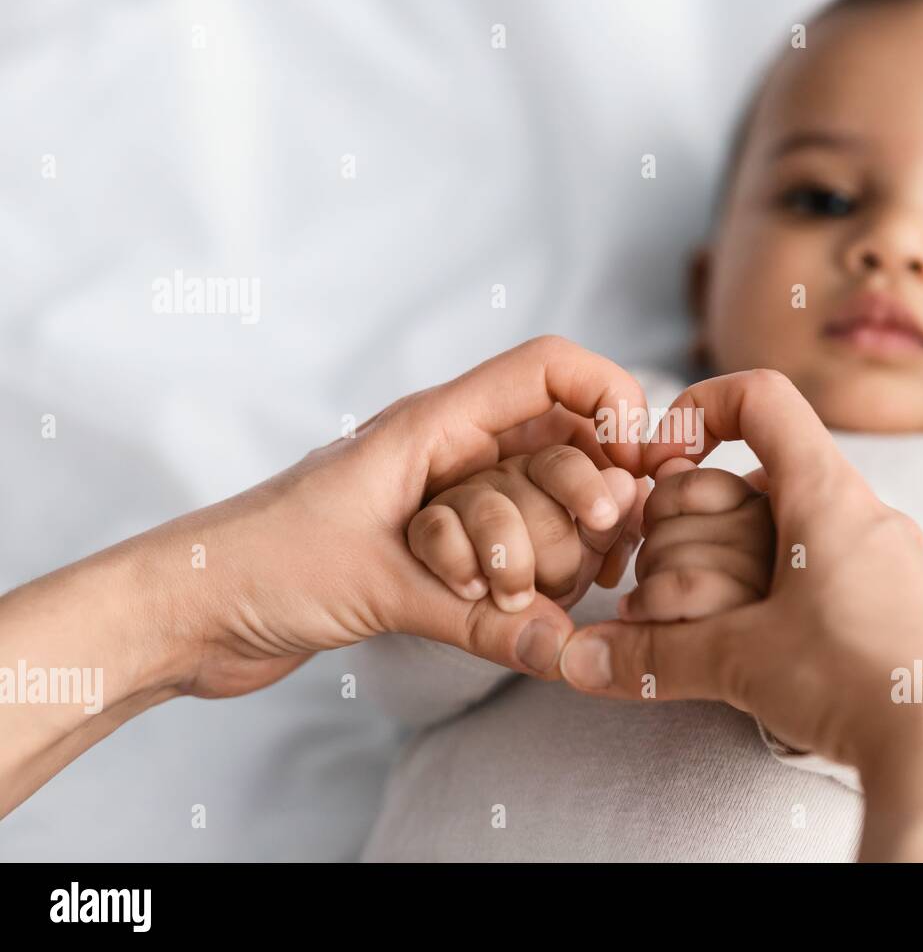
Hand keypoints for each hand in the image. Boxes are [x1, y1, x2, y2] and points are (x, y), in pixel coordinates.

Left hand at [0, 336, 650, 816]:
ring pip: (542, 504)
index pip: (549, 369)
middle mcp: (450, 456)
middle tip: (601, 545)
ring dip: (555, 549)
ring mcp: (446, 505)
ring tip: (537, 595)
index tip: (638, 462)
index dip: (611, 397)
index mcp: (434, 426)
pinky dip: (529, 584)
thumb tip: (570, 650)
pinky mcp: (436, 554)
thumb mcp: (378, 584)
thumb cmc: (258, 564)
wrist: (188, 609)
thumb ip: (481, 619)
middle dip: (588, 496)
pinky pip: (511, 554)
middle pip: (562, 446)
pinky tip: (528, 621)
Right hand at [558, 369, 922, 859]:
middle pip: (774, 482)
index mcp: (827, 498)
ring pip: (816, 535)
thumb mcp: (736, 664)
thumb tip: (580, 660)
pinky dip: (809, 600)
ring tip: (733, 625)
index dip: (701, 409)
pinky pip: (857, 580)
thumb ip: (650, 656)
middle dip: (710, 522)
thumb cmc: (850, 682)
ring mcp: (908, 562)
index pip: (763, 400)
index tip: (665, 462)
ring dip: (758, 565)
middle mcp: (874, 516)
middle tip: (674, 575)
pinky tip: (796, 655)